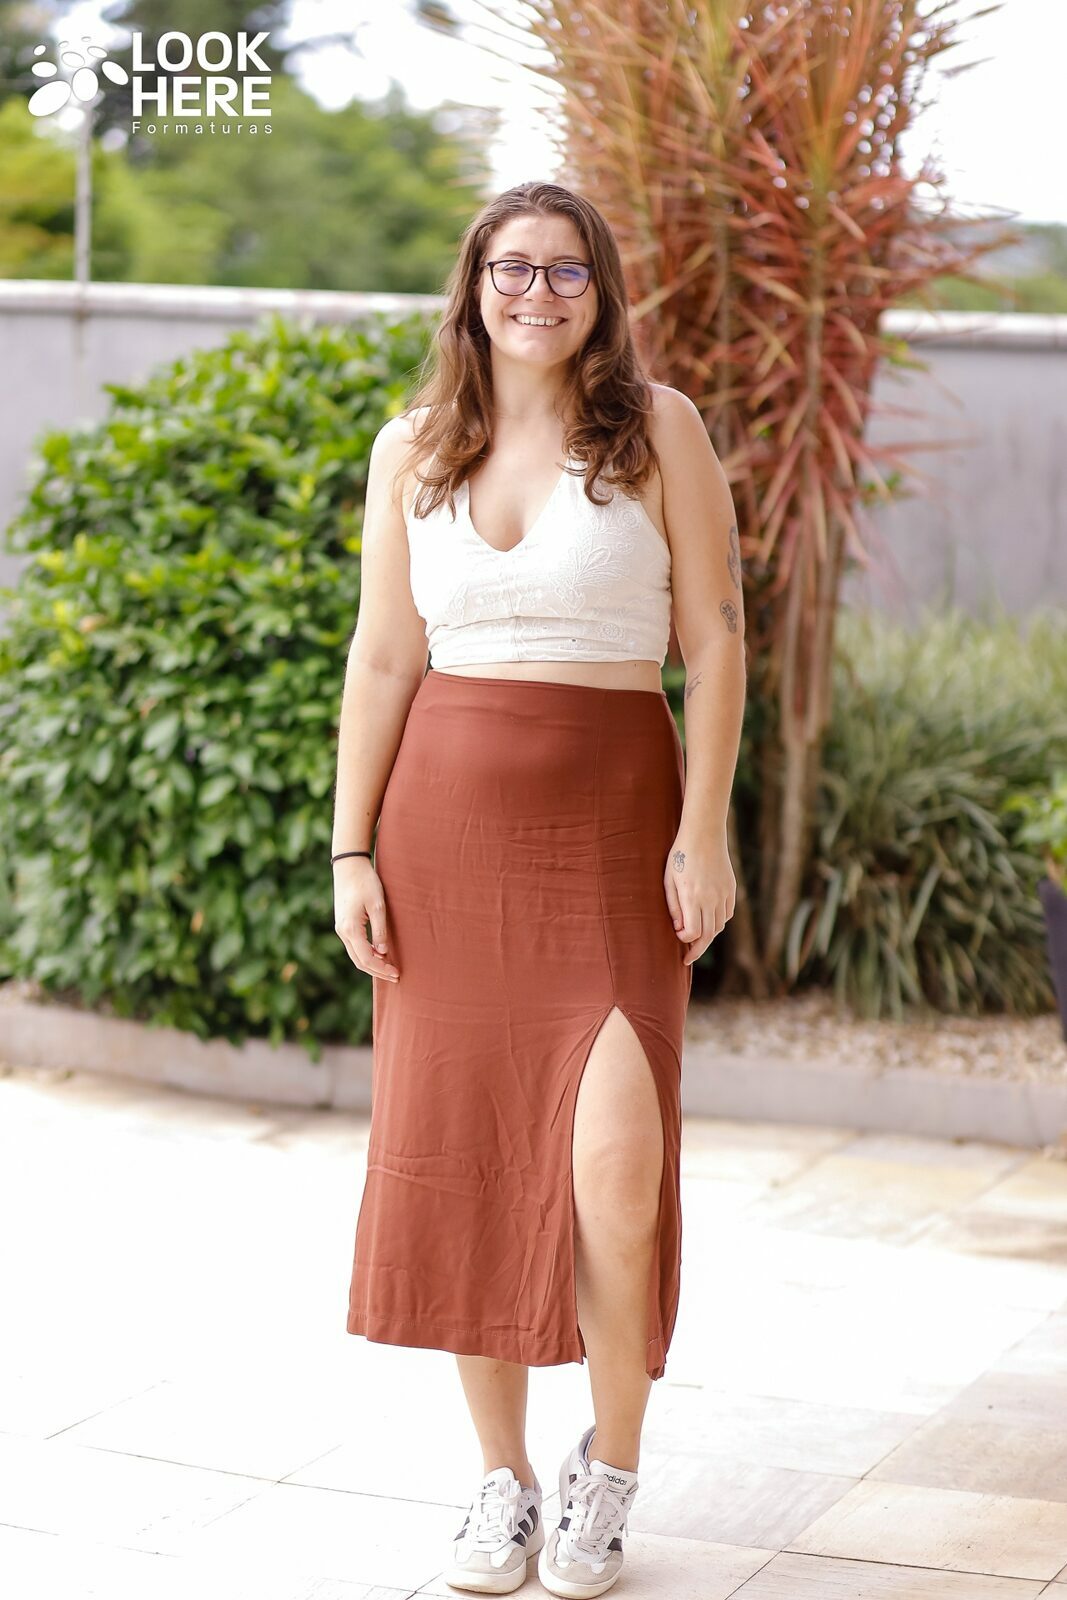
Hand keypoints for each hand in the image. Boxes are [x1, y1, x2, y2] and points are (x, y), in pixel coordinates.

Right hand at [334, 859, 398, 981]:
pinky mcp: (342, 924)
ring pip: (355, 955)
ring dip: (372, 964)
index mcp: (351, 929)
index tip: (396, 973)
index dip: (382, 969)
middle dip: (377, 971)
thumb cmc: (366, 882)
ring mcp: (340, 929)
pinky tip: (379, 954)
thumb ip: (380, 931)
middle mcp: (342, 932)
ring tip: (389, 968)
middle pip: (359, 961)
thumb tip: (383, 953)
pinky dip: (366, 954)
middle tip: (395, 976)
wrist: (349, 866)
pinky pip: (354, 946)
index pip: (367, 959)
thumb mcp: (378, 906)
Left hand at [664, 832, 735, 966]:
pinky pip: (727, 914)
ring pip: (719, 926)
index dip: (685, 939)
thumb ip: (673, 906)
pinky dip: (719, 922)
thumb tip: (679, 928)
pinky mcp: (731, 889)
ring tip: (697, 938)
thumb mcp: (669, 880)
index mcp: (692, 897)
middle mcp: (710, 898)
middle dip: (697, 949)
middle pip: (708, 935)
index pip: (693, 932)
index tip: (677, 936)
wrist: (704, 834)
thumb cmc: (680, 855)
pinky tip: (709, 921)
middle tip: (688, 957)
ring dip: (708, 935)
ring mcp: (723, 894)